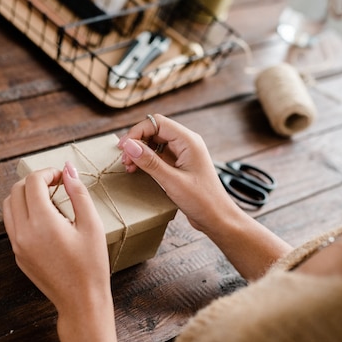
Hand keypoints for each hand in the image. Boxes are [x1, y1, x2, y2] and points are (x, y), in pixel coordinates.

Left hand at [2, 162, 117, 341]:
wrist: (81, 301)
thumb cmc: (91, 265)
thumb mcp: (92, 225)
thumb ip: (78, 193)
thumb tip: (68, 169)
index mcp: (42, 223)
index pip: (33, 182)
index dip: (48, 172)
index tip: (63, 177)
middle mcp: (23, 232)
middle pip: (16, 189)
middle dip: (35, 181)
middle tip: (57, 184)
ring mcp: (17, 244)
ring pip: (9, 205)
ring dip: (25, 194)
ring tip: (49, 200)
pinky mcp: (17, 254)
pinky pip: (12, 223)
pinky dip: (23, 211)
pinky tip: (46, 219)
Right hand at [118, 114, 291, 279]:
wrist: (218, 218)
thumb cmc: (203, 201)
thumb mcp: (172, 181)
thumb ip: (150, 162)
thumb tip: (129, 146)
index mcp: (188, 141)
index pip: (157, 123)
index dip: (137, 131)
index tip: (123, 147)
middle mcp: (186, 143)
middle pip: (154, 131)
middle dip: (137, 142)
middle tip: (124, 160)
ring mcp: (182, 153)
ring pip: (155, 143)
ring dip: (140, 152)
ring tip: (129, 166)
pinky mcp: (179, 164)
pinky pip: (158, 155)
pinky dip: (146, 160)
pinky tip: (137, 170)